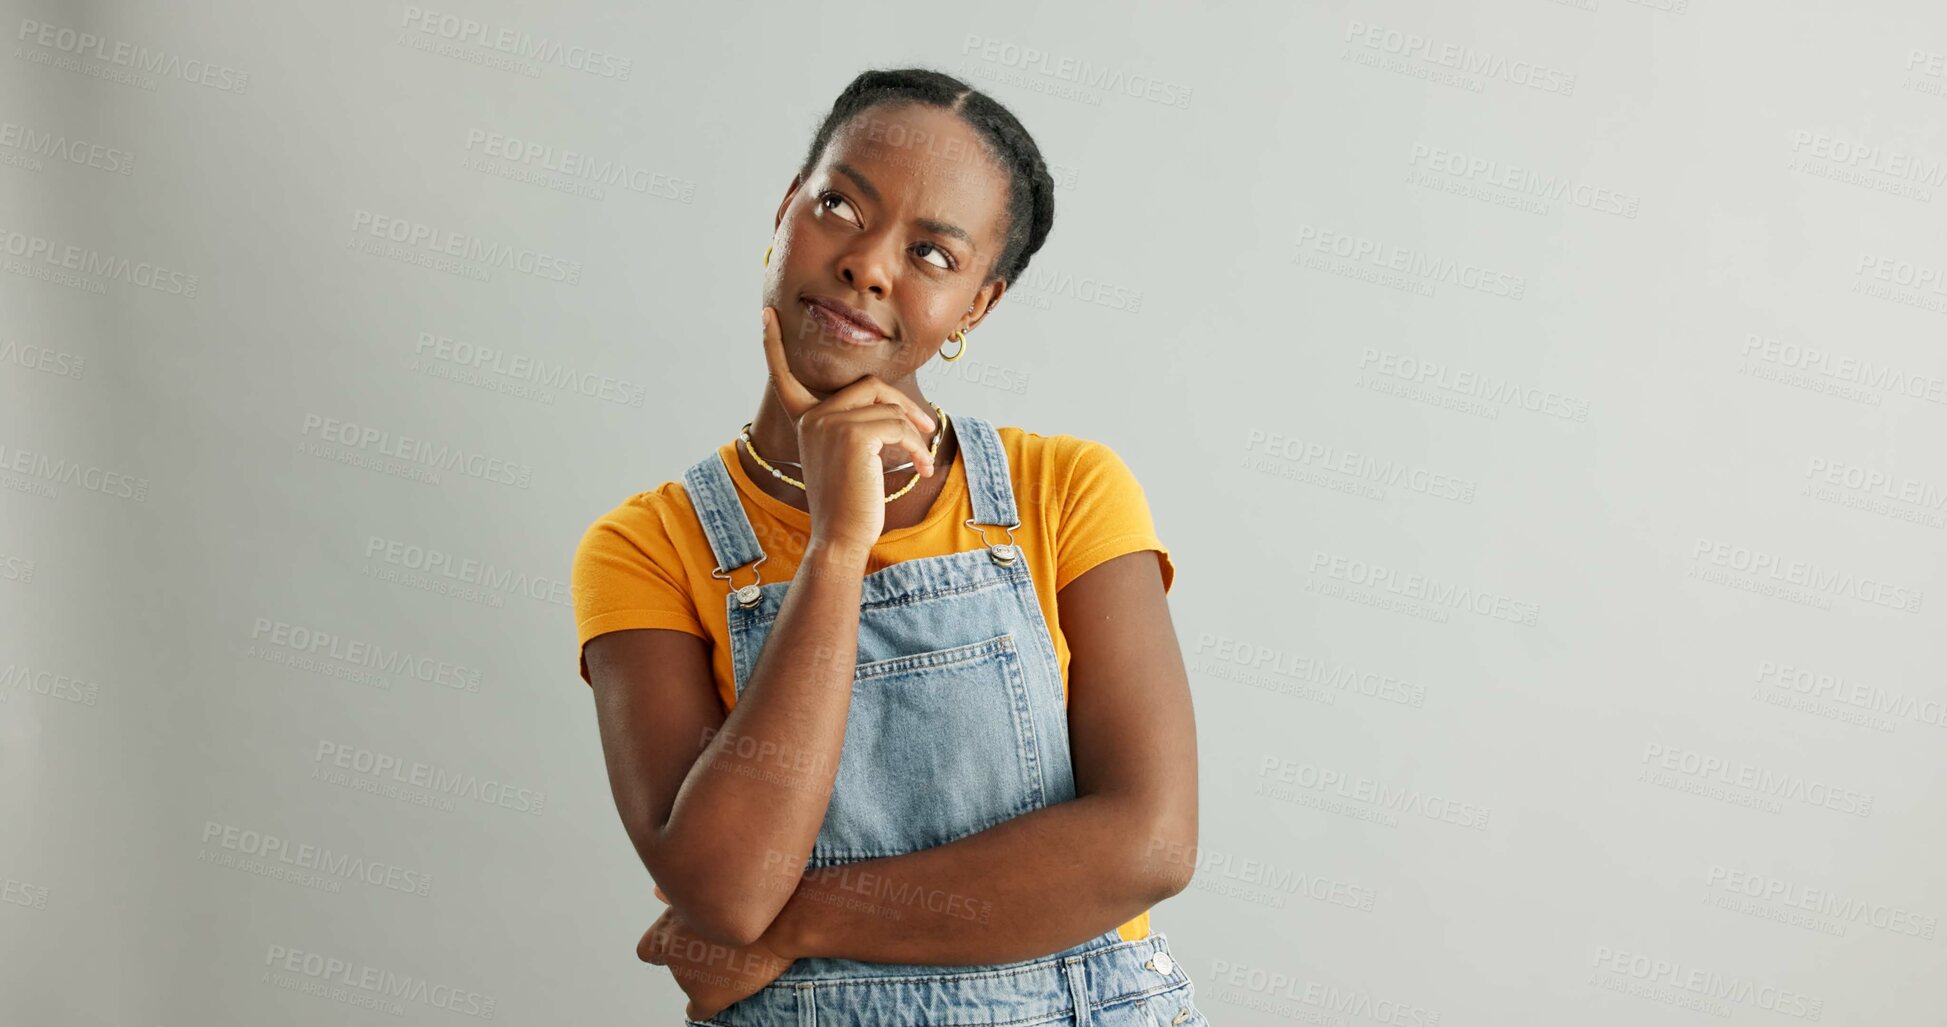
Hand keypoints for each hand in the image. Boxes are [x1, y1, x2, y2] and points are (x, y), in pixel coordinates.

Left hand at [640, 886, 795, 1020]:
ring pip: (690, 982)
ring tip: (738, 956)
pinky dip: (707, 1004)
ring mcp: (687, 976)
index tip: (682, 945)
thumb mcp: (712, 888)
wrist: (782, 920)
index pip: (649, 949)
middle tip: (715, 948)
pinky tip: (721, 994)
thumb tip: (656, 893)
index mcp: (669, 927)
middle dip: (688, 958)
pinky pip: (697, 1010)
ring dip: (706, 973)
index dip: (665, 947)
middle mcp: (672, 953)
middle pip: (672, 964)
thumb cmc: (751, 898)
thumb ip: (682, 897)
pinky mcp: (706, 996)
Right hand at [761, 305, 939, 555]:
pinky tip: (919, 468)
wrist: (841, 538)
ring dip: (916, 436)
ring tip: (921, 462)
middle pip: (870, 385)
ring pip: (891, 409)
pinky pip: (899, 426)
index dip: (773, 345)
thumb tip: (893, 407)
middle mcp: (813, 416)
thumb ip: (856, 426)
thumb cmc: (851, 504)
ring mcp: (830, 423)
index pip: (785, 376)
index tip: (766, 313)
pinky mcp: (853, 434)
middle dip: (904, 406)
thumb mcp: (849, 458)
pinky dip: (917, 446)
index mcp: (805, 420)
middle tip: (928, 427)